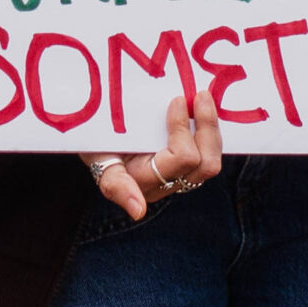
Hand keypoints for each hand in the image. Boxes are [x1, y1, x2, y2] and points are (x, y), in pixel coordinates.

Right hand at [80, 91, 221, 221]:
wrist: (96, 139)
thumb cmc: (96, 144)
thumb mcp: (97, 158)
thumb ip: (114, 185)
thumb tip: (139, 211)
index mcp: (145, 181)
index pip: (181, 159)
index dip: (183, 131)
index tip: (177, 101)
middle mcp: (165, 183)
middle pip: (204, 165)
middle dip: (207, 128)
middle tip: (198, 95)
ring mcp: (178, 175)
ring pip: (211, 161)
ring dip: (212, 128)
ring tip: (203, 97)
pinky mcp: (186, 165)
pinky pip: (208, 154)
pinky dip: (210, 131)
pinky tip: (205, 108)